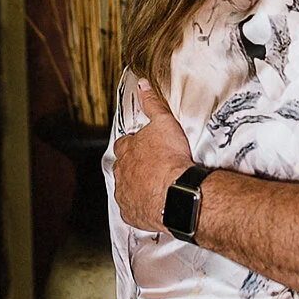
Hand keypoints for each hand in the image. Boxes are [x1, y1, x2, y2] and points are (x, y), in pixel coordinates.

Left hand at [112, 79, 194, 231]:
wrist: (176, 192)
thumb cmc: (170, 159)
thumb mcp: (164, 122)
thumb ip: (152, 103)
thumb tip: (142, 85)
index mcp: (127, 150)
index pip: (124, 144)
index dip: (133, 143)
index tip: (141, 145)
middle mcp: (122, 172)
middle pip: (122, 166)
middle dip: (131, 165)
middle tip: (148, 166)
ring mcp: (125, 194)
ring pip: (125, 188)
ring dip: (134, 186)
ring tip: (151, 186)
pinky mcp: (132, 213)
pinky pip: (132, 209)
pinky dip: (139, 207)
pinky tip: (150, 205)